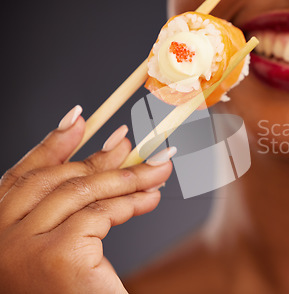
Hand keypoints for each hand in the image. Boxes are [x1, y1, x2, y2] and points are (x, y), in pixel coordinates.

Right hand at [0, 105, 173, 292]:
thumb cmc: (75, 291)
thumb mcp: (69, 239)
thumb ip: (77, 199)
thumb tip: (116, 145)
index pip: (22, 174)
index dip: (51, 143)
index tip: (80, 118)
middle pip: (58, 179)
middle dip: (103, 158)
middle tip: (140, 146)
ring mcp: (22, 246)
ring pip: (84, 193)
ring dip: (129, 177)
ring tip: (160, 170)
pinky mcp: (56, 255)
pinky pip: (101, 214)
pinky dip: (131, 203)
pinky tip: (151, 198)